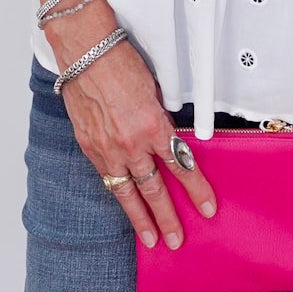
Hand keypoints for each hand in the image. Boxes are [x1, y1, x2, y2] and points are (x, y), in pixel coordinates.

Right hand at [60, 33, 217, 248]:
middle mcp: (131, 143)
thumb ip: (162, 120)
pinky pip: (108, 178)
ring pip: (128, 192)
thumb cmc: (121, 62)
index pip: (180, 166)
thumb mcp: (154, 91)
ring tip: (151, 239)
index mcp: (153, 125)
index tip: (207, 207)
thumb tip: (170, 139)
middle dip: (168, 217)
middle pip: (154, 189)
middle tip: (177, 239)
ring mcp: (108, 148)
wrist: (85, 52)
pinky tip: (126, 206)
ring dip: (141, 218)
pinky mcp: (90, 147)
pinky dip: (118, 194)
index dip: (196, 189)